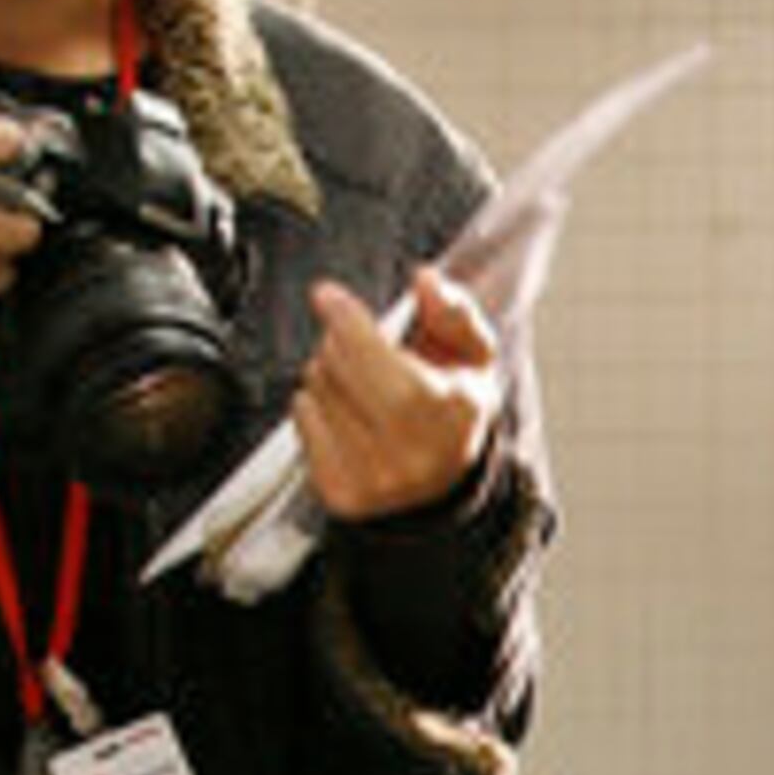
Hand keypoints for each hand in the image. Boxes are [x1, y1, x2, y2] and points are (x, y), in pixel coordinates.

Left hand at [294, 267, 503, 521]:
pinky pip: (301, 421)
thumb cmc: (454, 406)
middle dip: (339, 343)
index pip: (378, 361)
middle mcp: (412, 456)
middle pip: (338, 368)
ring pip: (314, 392)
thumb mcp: (472, 355)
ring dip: (327, 376)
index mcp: (450, 415)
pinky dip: (313, 408)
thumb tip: (425, 280)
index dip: (346, 322)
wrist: (446, 480)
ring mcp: (375, 482)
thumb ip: (454, 312)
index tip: (326, 294)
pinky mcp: (341, 495)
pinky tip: (345, 416)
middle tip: (364, 350)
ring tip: (361, 388)